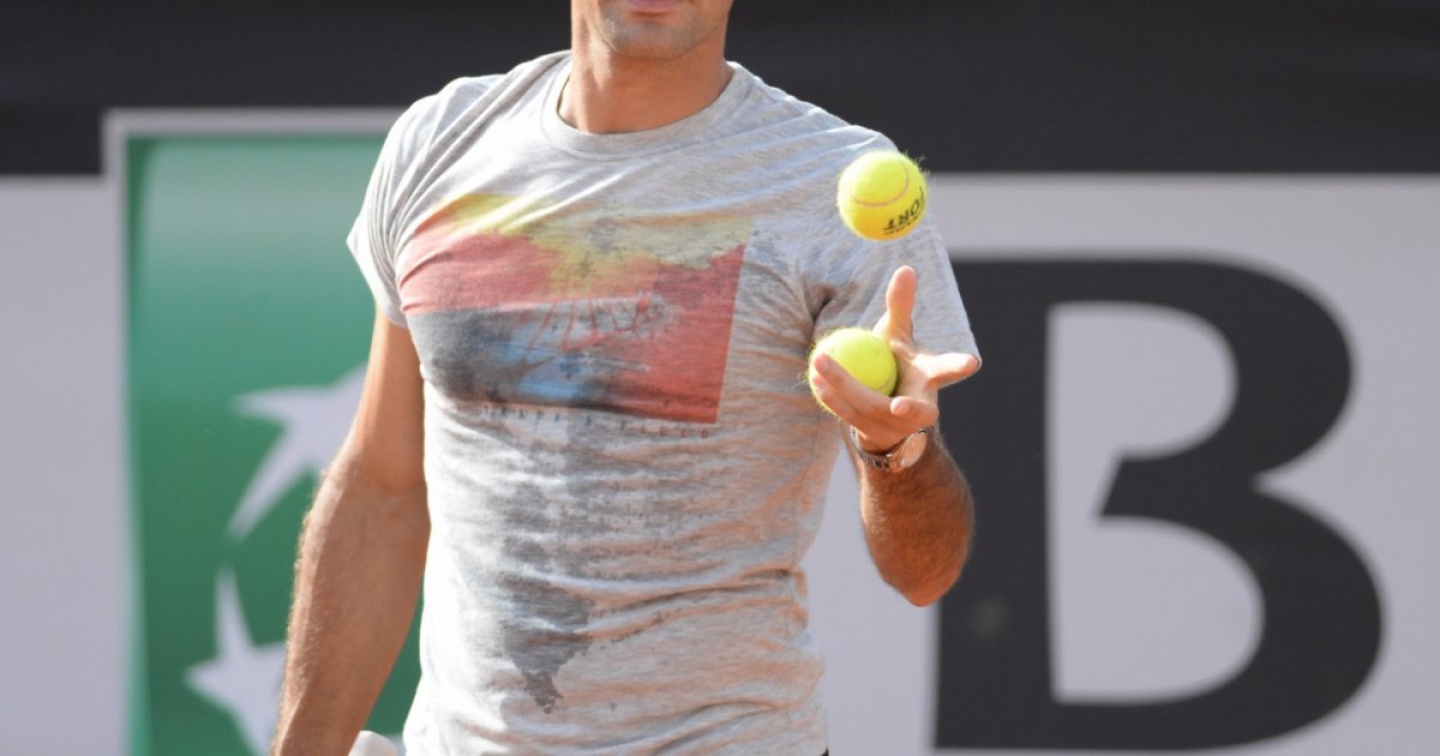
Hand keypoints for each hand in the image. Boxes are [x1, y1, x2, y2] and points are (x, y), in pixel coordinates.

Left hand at [810, 265, 978, 451]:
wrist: (884, 409)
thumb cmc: (895, 363)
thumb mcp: (897, 334)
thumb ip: (901, 305)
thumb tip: (906, 268)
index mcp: (931, 378)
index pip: (948, 370)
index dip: (959, 366)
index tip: (971, 363)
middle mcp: (922, 408)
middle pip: (917, 409)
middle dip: (910, 408)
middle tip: (898, 406)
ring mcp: (900, 426)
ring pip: (872, 408)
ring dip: (844, 387)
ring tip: (821, 362)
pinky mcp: (876, 435)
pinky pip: (851, 415)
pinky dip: (833, 397)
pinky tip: (816, 379)